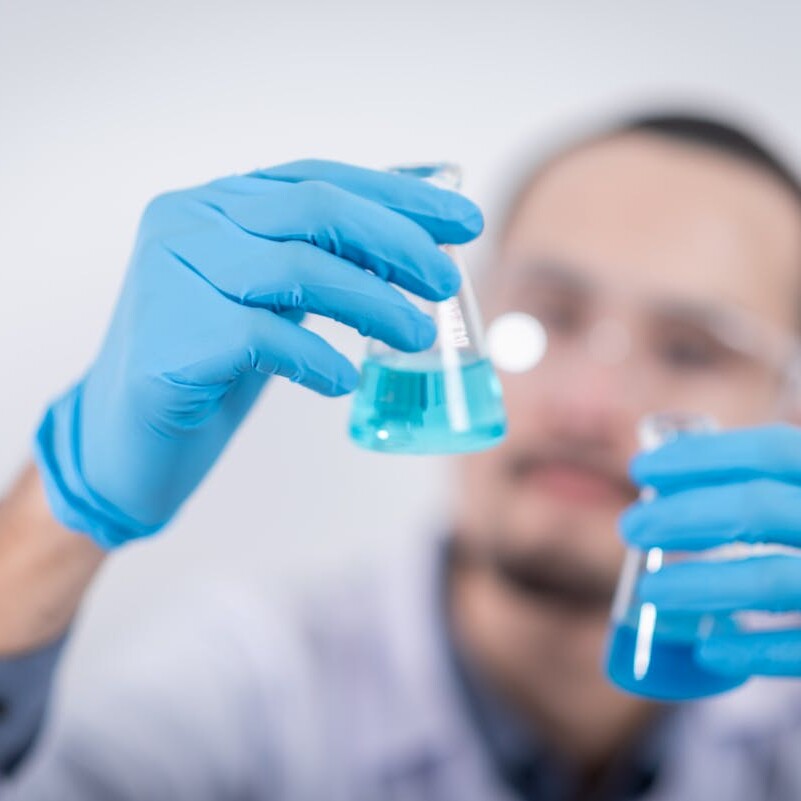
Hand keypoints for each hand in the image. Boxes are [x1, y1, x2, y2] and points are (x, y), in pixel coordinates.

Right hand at [34, 160, 482, 547]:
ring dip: (372, 303)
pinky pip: (262, 337)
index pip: (318, 180)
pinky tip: (342, 381)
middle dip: (396, 243)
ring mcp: (169, 275)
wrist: (130, 436)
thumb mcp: (272, 296)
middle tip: (447, 281)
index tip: (463, 220)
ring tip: (416, 337)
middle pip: (314, 211)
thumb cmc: (213, 362)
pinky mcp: (167, 339)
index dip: (397, 196)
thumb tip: (413, 230)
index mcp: (216, 203)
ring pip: (294, 268)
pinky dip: (316, 358)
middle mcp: (188, 222)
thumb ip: (322, 256)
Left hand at [621, 424, 800, 677]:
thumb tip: (680, 471)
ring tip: (649, 593)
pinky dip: (754, 649)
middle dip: (682, 517)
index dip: (699, 457)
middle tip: (631, 527)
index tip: (641, 468)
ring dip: (700, 587)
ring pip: (773, 580)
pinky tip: (709, 649)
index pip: (769, 451)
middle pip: (756, 508)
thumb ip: (781, 486)